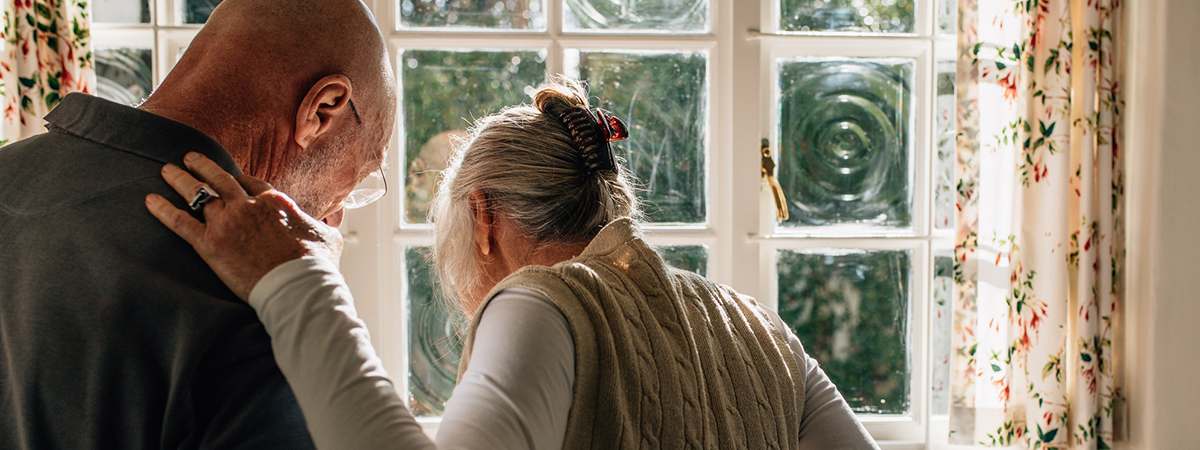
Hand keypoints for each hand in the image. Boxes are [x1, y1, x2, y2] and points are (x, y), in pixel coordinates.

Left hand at [145, 152, 343, 300]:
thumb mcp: (328, 238)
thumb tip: (330, 225)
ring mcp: (227, 222)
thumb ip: (323, 226)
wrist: (298, 286)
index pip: (251, 182)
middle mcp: (248, 205)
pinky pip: (180, 222)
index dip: (237, 178)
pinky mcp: (210, 244)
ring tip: (166, 171)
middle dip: (203, 166)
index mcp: (275, 200)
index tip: (230, 178)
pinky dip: (163, 210)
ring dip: (180, 180)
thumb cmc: (316, 266)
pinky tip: (150, 200)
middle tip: (189, 158)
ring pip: (197, 194)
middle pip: (219, 178)